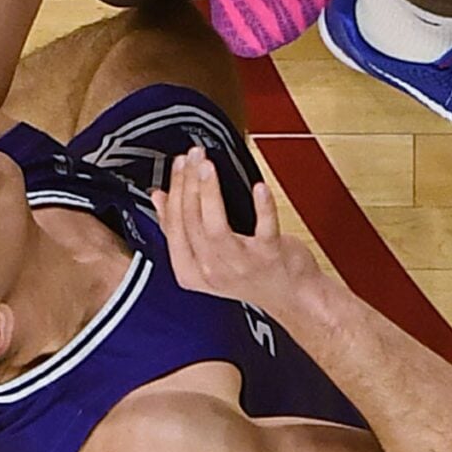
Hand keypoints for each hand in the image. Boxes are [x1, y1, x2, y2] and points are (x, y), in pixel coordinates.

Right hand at [151, 144, 326, 325]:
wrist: (292, 295)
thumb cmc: (251, 274)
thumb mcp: (207, 257)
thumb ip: (180, 229)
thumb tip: (160, 198)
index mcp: (191, 271)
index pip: (173, 227)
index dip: (173, 192)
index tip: (178, 165)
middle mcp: (212, 271)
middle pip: (191, 223)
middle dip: (188, 184)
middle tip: (193, 157)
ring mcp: (240, 265)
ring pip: (215, 228)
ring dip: (209, 193)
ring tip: (208, 167)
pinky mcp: (269, 256)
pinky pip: (263, 230)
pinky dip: (262, 207)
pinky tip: (259, 188)